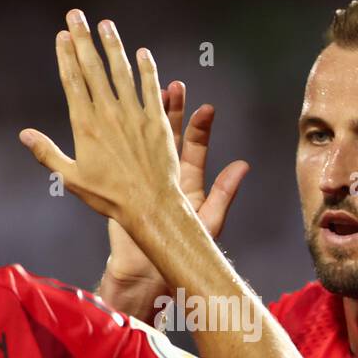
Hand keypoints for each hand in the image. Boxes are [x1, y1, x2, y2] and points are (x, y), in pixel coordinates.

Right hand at [19, 10, 183, 227]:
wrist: (150, 206)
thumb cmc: (109, 196)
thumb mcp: (72, 178)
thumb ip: (47, 153)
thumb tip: (24, 135)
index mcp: (85, 126)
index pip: (73, 82)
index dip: (66, 56)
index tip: (62, 35)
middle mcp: (109, 114)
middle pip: (93, 69)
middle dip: (83, 40)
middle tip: (76, 16)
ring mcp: (134, 115)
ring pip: (122, 72)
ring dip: (113, 46)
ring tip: (106, 24)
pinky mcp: (157, 120)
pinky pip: (151, 88)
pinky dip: (147, 69)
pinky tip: (143, 53)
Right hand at [106, 81, 248, 286]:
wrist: (146, 272)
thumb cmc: (180, 251)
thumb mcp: (208, 221)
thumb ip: (224, 194)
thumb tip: (244, 165)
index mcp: (187, 184)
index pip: (194, 149)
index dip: (199, 129)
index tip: (206, 108)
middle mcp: (167, 178)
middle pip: (169, 138)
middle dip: (172, 112)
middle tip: (175, 86)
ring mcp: (145, 181)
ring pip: (145, 144)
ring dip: (146, 119)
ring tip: (146, 91)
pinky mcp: (123, 189)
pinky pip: (121, 159)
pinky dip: (118, 140)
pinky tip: (114, 119)